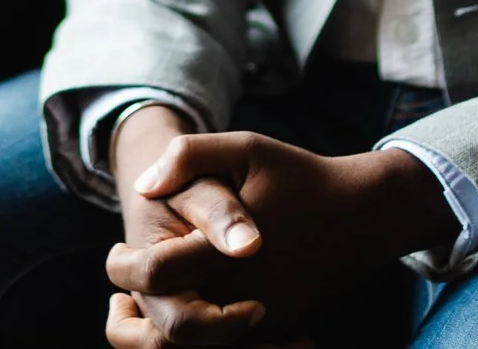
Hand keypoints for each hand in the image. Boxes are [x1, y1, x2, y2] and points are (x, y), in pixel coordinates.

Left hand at [107, 132, 455, 342]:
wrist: (361, 216)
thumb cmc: (299, 178)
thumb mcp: (246, 148)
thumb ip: (189, 156)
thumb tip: (144, 187)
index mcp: (226, 252)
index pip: (154, 275)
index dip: (122, 266)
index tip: (116, 251)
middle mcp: (243, 297)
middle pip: (169, 330)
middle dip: (134, 315)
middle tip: (124, 292)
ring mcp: (262, 322)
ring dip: (158, 336)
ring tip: (136, 309)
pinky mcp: (274, 332)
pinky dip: (196, 343)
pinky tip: (180, 309)